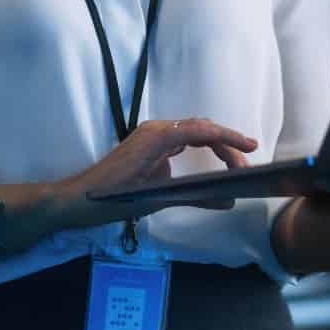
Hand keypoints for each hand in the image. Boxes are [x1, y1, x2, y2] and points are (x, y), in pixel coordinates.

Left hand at [44, 118, 257, 232]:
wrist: (77, 198)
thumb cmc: (112, 199)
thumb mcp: (158, 199)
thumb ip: (196, 197)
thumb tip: (228, 200)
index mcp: (158, 136)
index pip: (202, 130)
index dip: (230, 138)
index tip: (251, 147)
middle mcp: (155, 129)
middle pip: (200, 129)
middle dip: (226, 145)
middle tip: (244, 167)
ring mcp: (150, 135)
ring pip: (191, 132)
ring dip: (214, 145)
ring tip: (234, 163)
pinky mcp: (146, 143)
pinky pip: (180, 138)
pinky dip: (199, 146)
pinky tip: (210, 160)